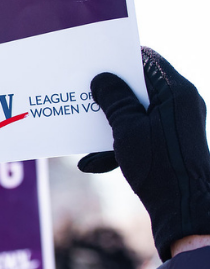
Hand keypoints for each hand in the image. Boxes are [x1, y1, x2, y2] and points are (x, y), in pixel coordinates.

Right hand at [79, 47, 209, 260]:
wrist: (186, 210)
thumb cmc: (159, 166)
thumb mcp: (127, 128)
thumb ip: (114, 99)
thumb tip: (102, 79)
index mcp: (176, 92)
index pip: (147, 59)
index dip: (119, 58)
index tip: (94, 61)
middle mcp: (181, 104)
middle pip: (139, 86)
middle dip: (109, 93)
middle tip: (83, 93)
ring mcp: (177, 125)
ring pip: (137, 112)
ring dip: (110, 121)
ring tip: (84, 130)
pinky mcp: (171, 144)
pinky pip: (141, 133)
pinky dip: (119, 143)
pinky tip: (93, 162)